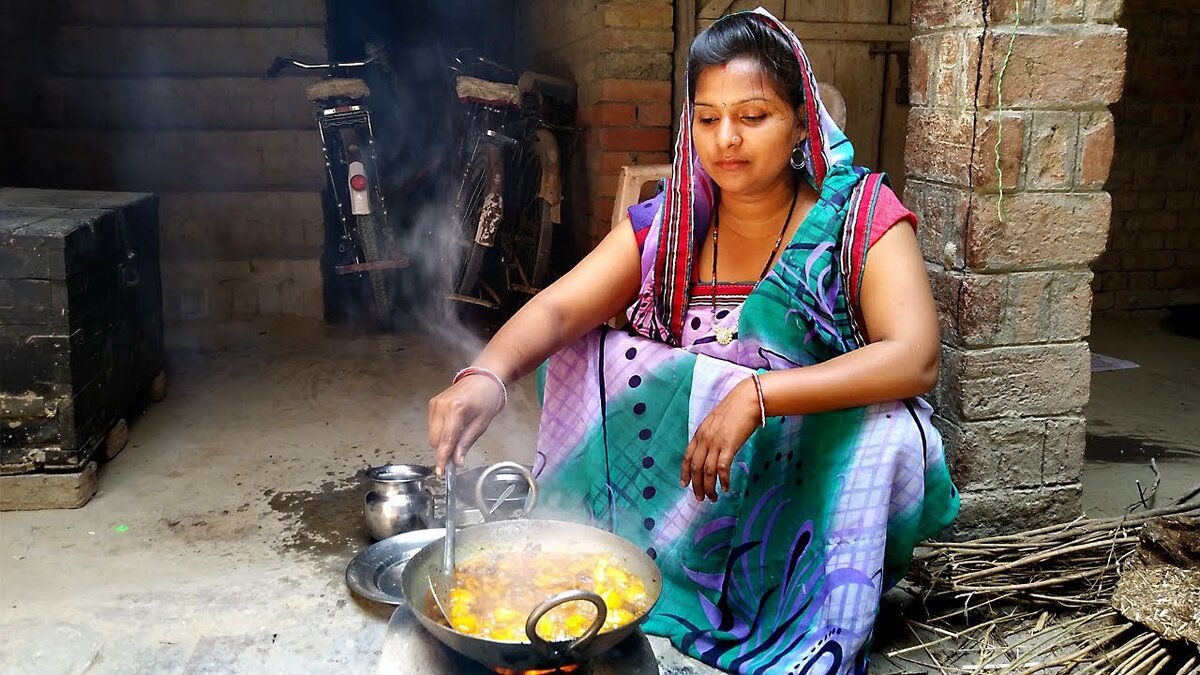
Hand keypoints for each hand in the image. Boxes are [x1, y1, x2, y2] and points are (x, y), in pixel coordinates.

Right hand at [427, 374, 504, 474]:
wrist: (483, 378)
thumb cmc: (487, 398)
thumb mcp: (481, 424)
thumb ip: (466, 443)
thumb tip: (457, 462)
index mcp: (456, 409)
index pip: (446, 440)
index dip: (442, 458)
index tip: (441, 472)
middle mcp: (441, 406)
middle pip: (435, 440)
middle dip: (443, 451)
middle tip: (456, 457)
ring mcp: (435, 404)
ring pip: (431, 434)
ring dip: (441, 443)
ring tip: (457, 438)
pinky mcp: (432, 403)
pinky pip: (431, 426)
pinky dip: (439, 433)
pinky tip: (452, 429)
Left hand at [680, 377, 760, 501]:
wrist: (748, 399)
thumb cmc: (735, 409)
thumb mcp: (716, 422)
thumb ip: (711, 435)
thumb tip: (711, 449)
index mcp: (700, 433)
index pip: (687, 456)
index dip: (684, 472)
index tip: (684, 484)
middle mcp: (704, 439)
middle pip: (695, 467)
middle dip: (696, 485)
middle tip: (699, 498)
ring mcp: (716, 442)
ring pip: (707, 471)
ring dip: (709, 487)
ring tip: (712, 498)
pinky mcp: (729, 446)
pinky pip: (722, 468)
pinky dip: (723, 480)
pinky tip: (726, 488)